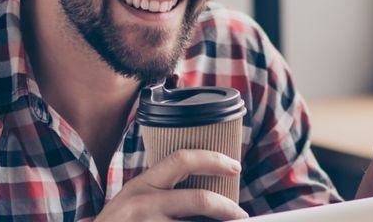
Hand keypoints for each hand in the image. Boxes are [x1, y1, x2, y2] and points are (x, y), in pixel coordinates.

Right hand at [97, 149, 247, 220]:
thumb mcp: (131, 202)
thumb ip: (159, 193)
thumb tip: (204, 195)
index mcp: (141, 185)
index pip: (182, 159)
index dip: (214, 160)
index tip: (234, 166)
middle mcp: (143, 203)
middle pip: (200, 199)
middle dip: (227, 207)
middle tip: (240, 214)